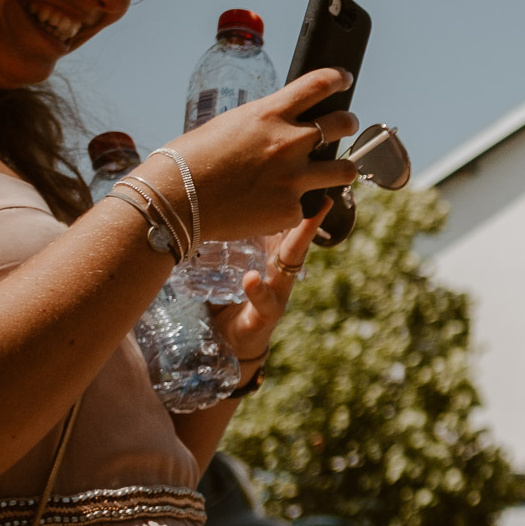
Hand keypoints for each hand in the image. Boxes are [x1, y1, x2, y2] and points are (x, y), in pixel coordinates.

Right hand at [138, 69, 359, 243]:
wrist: (174, 202)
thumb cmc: (188, 161)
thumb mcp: (228, 126)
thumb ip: (263, 125)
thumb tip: (281, 126)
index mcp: (269, 114)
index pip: (319, 84)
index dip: (338, 79)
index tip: (345, 80)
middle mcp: (289, 143)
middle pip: (343, 124)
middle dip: (347, 124)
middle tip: (344, 127)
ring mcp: (293, 178)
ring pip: (346, 169)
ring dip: (342, 168)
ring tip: (335, 170)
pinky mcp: (291, 210)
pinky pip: (305, 206)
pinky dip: (294, 205)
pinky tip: (272, 206)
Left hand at [210, 205, 326, 365]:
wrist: (228, 340)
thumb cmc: (227, 297)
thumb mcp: (224, 265)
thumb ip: (222, 242)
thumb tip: (203, 207)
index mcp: (269, 258)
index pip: (285, 229)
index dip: (295, 207)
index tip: (304, 185)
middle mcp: (279, 273)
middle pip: (296, 242)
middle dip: (310, 221)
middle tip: (321, 199)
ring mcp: (277, 293)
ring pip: (290, 265)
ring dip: (297, 244)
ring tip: (299, 225)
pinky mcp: (266, 314)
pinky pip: (264, 300)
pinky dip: (257, 289)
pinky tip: (252, 278)